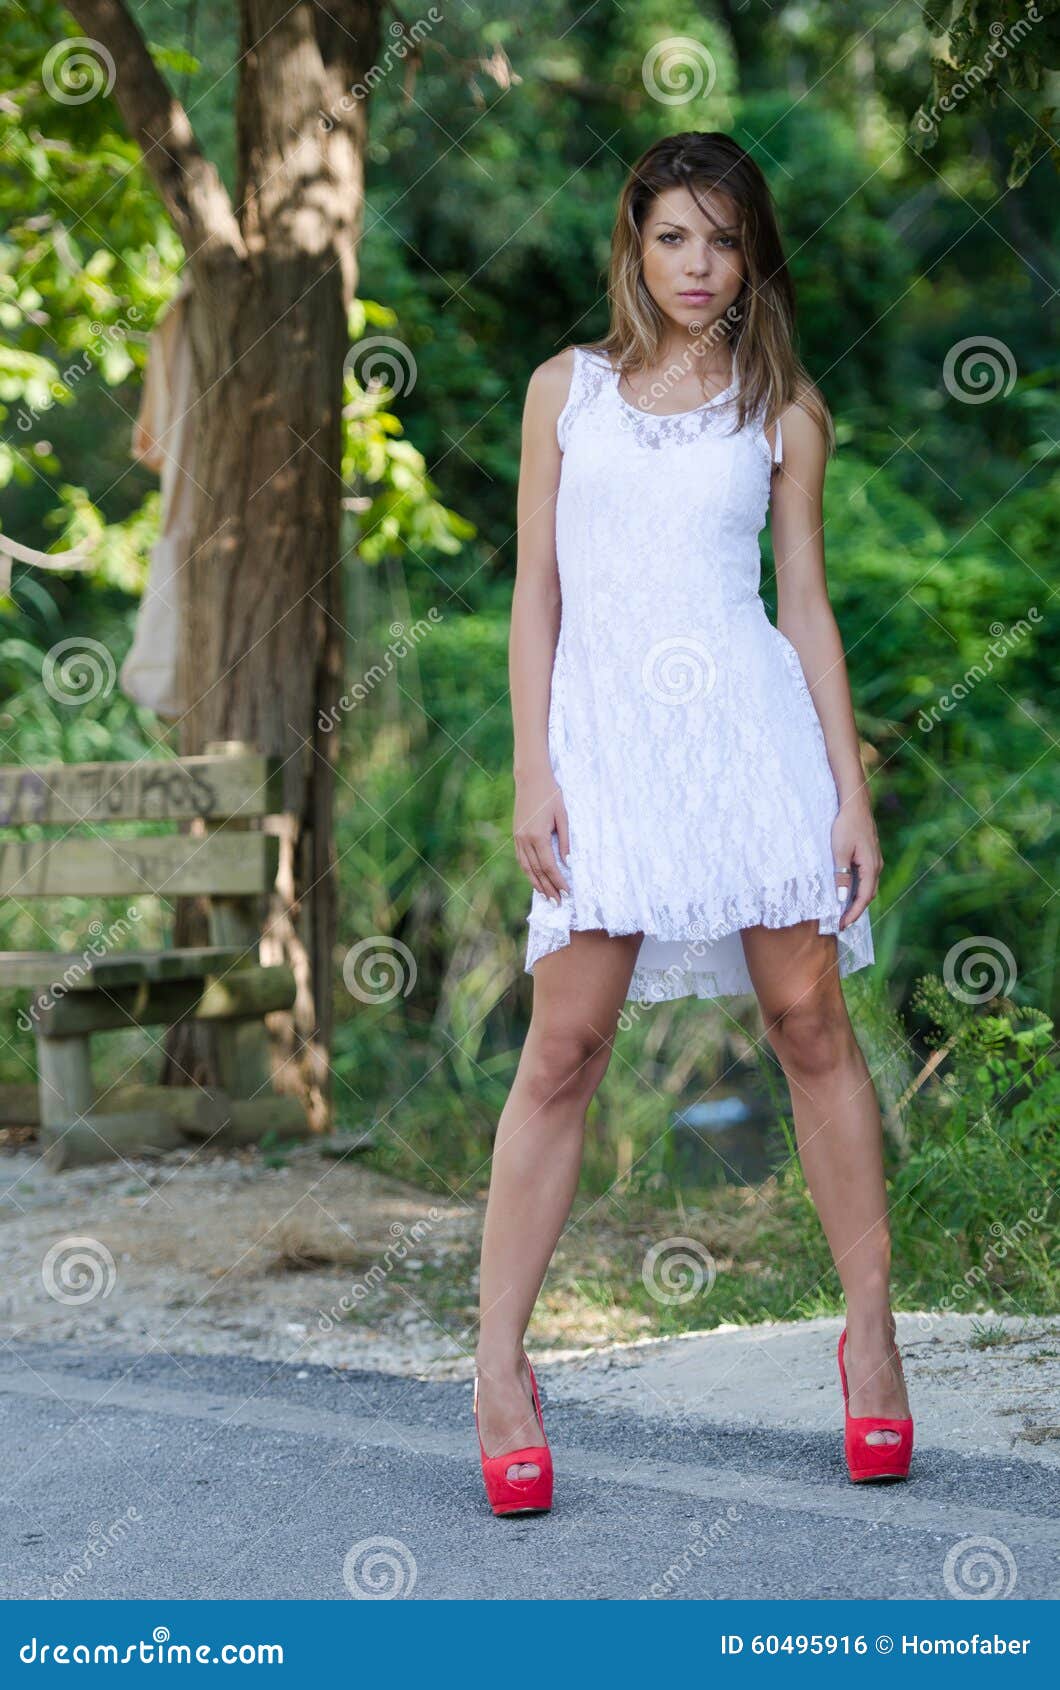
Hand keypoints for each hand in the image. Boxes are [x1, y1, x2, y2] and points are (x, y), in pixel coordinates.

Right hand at [514, 765, 570, 904]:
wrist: (530, 778)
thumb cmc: (551, 795)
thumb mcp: (563, 816)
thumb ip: (564, 841)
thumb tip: (567, 863)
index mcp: (538, 836)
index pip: (550, 866)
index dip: (558, 881)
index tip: (567, 892)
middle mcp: (525, 840)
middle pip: (537, 871)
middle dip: (548, 888)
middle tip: (557, 902)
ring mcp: (518, 838)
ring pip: (526, 867)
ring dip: (536, 883)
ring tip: (546, 896)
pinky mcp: (516, 834)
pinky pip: (521, 858)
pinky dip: (528, 871)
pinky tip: (534, 878)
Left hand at [831, 794, 882, 930]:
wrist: (855, 804)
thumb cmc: (846, 825)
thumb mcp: (839, 851)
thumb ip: (841, 875)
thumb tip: (842, 897)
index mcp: (871, 867)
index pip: (863, 898)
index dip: (853, 914)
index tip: (841, 925)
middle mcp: (876, 867)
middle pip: (867, 895)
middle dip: (854, 911)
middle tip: (840, 922)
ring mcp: (874, 861)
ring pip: (866, 887)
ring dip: (855, 900)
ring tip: (841, 911)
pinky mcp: (869, 856)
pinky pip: (864, 878)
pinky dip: (856, 889)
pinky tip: (845, 891)